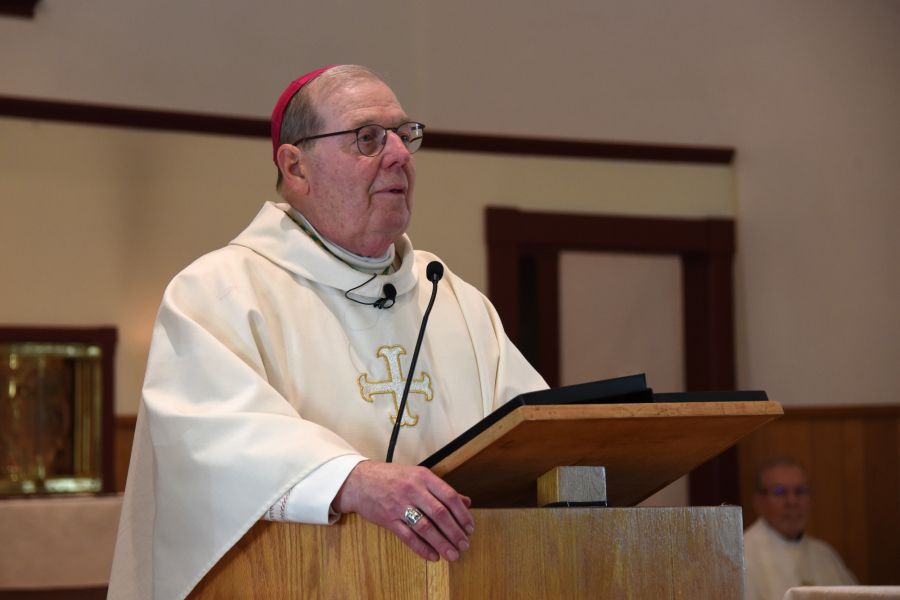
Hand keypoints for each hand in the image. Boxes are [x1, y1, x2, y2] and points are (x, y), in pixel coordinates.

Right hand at [332, 460, 473, 561]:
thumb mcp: (418, 476)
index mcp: (423, 477)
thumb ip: (442, 489)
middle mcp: (412, 490)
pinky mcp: (388, 520)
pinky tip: (433, 556)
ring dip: (441, 543)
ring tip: (452, 554)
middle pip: (440, 514)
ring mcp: (399, 505)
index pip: (449, 496)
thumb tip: (465, 502)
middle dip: (455, 532)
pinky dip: (422, 548)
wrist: (360, 481)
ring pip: (425, 527)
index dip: (462, 514)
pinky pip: (408, 537)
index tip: (469, 527)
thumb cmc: (391, 477)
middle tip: (464, 544)